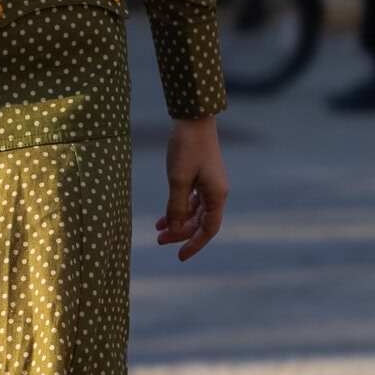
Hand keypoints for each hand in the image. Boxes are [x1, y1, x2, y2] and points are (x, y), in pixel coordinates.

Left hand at [156, 116, 228, 261]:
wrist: (192, 117)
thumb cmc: (187, 147)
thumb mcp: (178, 180)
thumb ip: (177, 207)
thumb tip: (175, 228)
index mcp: (217, 195)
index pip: (208, 229)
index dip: (194, 244)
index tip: (179, 256)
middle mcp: (216, 192)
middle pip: (201, 222)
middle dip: (181, 233)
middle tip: (159, 241)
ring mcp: (209, 184)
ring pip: (195, 212)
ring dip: (177, 222)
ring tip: (158, 230)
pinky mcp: (201, 176)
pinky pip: (191, 200)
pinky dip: (178, 209)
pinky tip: (162, 216)